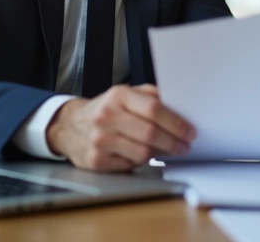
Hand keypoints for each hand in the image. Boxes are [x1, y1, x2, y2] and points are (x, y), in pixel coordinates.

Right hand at [45, 84, 195, 171]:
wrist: (70, 125)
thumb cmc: (106, 109)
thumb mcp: (126, 94)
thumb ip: (151, 97)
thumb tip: (181, 107)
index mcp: (118, 95)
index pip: (153, 109)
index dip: (176, 122)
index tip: (190, 131)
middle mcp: (106, 117)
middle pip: (150, 133)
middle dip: (173, 142)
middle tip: (185, 146)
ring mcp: (99, 140)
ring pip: (142, 152)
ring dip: (160, 153)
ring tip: (168, 150)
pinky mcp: (96, 160)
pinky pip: (129, 165)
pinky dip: (141, 162)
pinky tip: (144, 155)